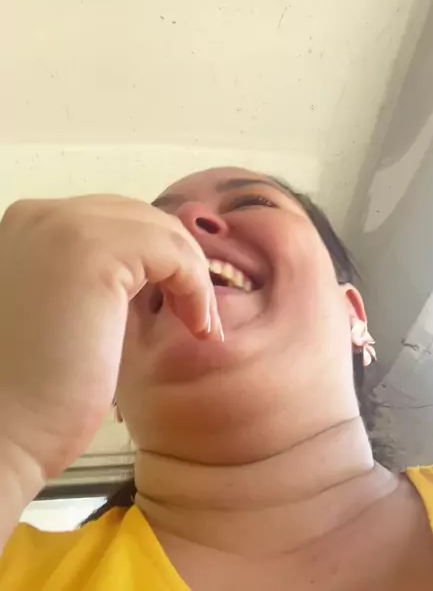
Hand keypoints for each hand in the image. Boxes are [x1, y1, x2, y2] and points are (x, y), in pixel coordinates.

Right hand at [0, 195, 218, 481]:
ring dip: (191, 276)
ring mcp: (64, 227)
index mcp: (29, 226)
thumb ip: (99, 280)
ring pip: (160, 230)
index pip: (112, 220)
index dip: (153, 258)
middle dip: (175, 262)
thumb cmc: (32, 392)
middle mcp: (41, 214)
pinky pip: (172, 251)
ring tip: (198, 326)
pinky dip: (195, 286)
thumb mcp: (67, 312)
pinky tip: (197, 326)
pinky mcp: (94, 251)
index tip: (175, 307)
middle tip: (196, 316)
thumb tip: (157, 269)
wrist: (1, 433)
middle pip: (138, 217)